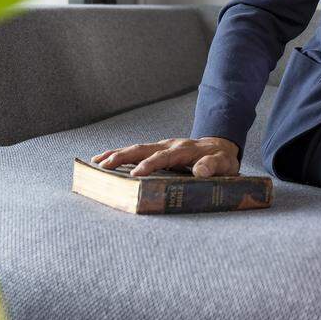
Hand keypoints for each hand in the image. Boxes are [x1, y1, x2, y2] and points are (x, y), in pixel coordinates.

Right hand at [89, 136, 240, 177]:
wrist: (220, 146)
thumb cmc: (221, 159)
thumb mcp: (224, 164)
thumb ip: (212, 166)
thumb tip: (200, 172)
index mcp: (185, 149)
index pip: (164, 157)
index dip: (150, 165)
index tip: (135, 175)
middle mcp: (170, 145)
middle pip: (143, 149)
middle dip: (122, 157)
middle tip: (103, 166)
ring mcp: (162, 146)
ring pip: (136, 148)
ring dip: (116, 154)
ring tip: (96, 162)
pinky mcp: (157, 150)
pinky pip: (137, 152)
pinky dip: (120, 154)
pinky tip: (106, 160)